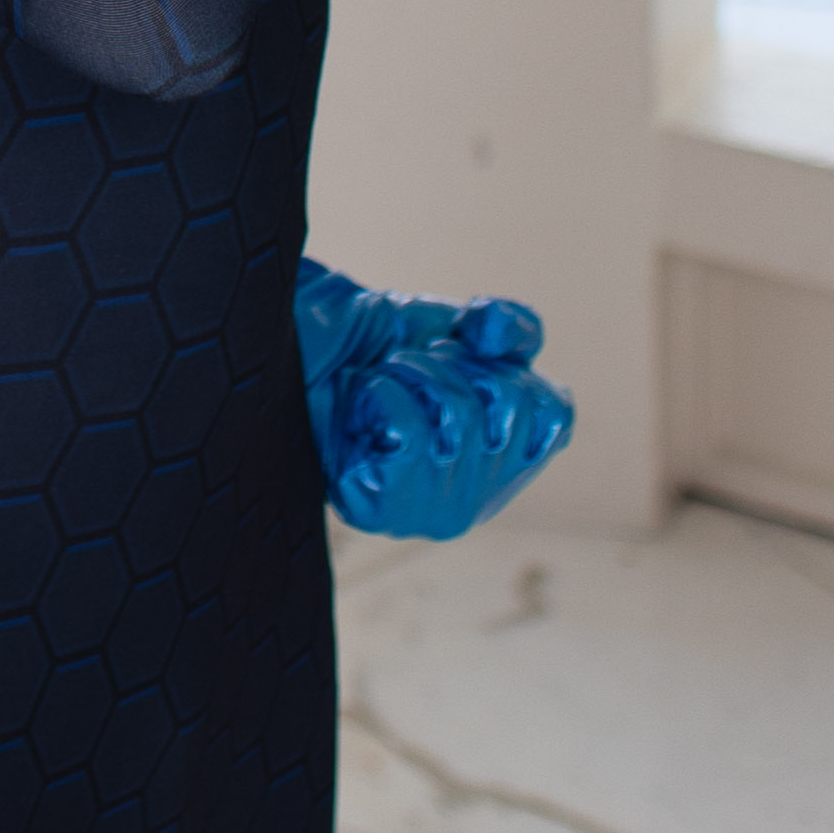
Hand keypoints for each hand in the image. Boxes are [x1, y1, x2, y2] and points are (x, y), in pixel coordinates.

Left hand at [294, 261, 573, 540]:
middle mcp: (474, 494)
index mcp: (501, 459)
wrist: (280, 343)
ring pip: (462, 423)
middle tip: (404, 369)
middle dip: (453, 364)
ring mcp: (428, 510)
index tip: (456, 347)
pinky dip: (381, 400)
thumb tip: (500, 334)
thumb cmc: (357, 341)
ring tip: (374, 385)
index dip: (506, 366)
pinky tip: (354, 410)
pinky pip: (416, 440)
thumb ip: (503, 329)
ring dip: (411, 377)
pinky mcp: (380, 511)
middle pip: (511, 412)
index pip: (552, 415)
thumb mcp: (446, 321)